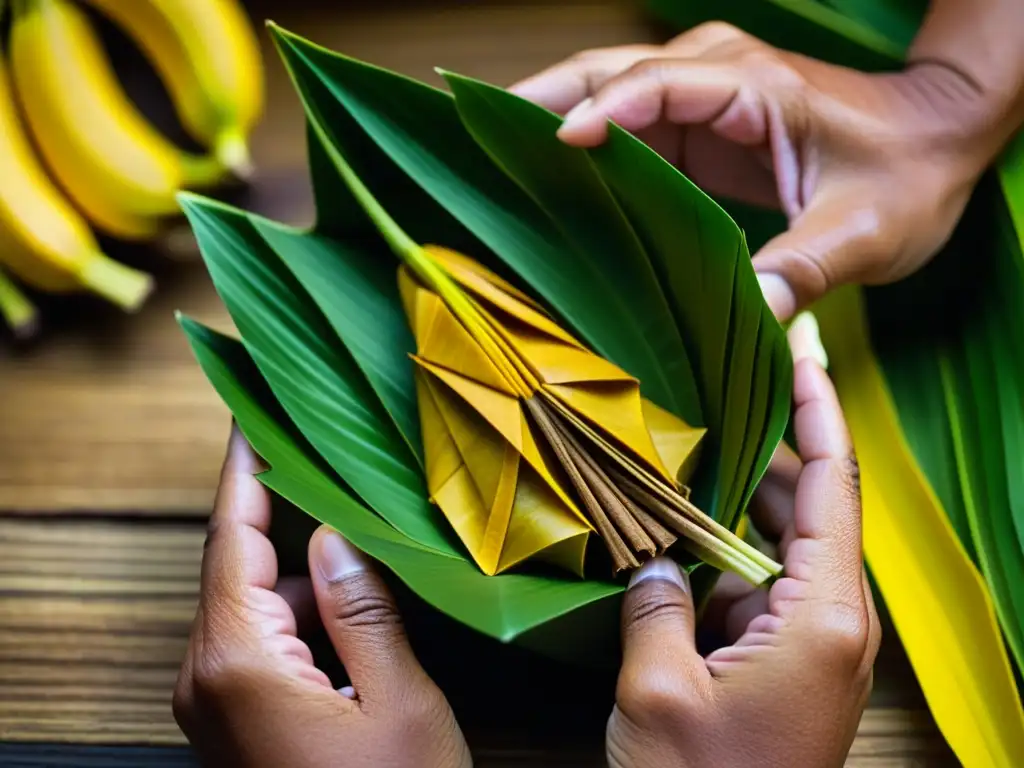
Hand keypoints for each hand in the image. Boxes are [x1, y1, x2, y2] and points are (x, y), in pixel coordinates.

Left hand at [173, 426, 470, 767]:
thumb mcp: (397, 700)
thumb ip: (363, 611)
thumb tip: (335, 536)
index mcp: (239, 663)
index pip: (233, 536)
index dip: (246, 468)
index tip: (253, 411)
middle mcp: (207, 680)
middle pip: (242, 566)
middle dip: (292, 519)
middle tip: (336, 466)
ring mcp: (214, 704)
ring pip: (256, 605)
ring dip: (307, 580)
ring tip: (370, 560)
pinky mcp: (234, 721)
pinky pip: (261, 643)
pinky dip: (303, 618)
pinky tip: (356, 622)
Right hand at [510, 23, 1013, 320]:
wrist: (932, 141)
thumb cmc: (906, 177)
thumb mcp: (862, 232)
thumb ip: (802, 270)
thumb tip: (745, 320)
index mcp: (756, 88)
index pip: (660, 82)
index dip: (605, 108)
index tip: (557, 143)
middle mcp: (720, 76)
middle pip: (610, 69)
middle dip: (542, 96)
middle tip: (475, 129)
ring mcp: (704, 95)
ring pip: (606, 88)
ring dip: (549, 114)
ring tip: (488, 153)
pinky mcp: (699, 124)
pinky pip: (625, 122)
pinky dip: (581, 144)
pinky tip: (545, 177)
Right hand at [605, 323, 880, 767]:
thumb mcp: (660, 689)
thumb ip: (656, 603)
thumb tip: (652, 555)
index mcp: (822, 618)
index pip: (831, 488)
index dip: (819, 415)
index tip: (803, 357)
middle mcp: (832, 623)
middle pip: (805, 509)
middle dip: (759, 455)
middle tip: (713, 402)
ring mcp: (811, 645)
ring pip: (776, 548)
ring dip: (733, 510)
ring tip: (683, 463)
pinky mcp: (786, 664)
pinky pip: (756, 588)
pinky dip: (719, 559)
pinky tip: (673, 539)